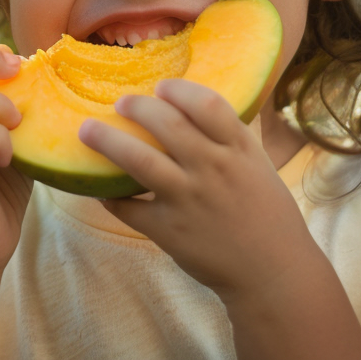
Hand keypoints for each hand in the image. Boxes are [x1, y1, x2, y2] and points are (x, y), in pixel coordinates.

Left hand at [77, 78, 313, 300]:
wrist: (274, 272)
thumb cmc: (268, 214)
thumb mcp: (258, 165)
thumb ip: (231, 136)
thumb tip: (199, 102)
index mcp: (238, 150)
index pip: (206, 104)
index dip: (179, 90)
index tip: (161, 87)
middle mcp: (213, 169)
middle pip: (167, 124)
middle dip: (137, 107)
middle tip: (120, 102)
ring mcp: (189, 200)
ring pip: (140, 162)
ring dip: (108, 142)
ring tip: (86, 130)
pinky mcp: (170, 230)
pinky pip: (129, 209)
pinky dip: (109, 197)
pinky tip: (98, 188)